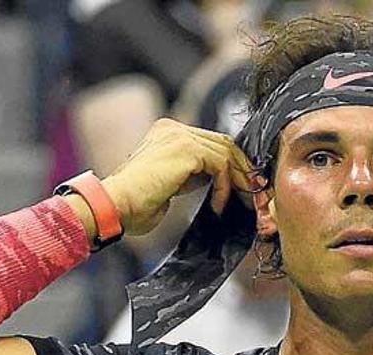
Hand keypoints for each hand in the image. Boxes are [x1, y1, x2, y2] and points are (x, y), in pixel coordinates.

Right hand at [101, 119, 252, 235]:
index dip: (235, 167)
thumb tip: (225, 178)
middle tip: (257, 197)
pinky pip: (221, 165)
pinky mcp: (185, 149)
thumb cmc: (138, 205)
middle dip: (244, 172)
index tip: (249, 190)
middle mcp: (174, 128)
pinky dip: (225, 187)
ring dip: (239, 182)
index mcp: (169, 133)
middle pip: (225, 143)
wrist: (115, 207)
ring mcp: (179, 135)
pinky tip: (218, 205)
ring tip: (243, 204)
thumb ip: (195, 173)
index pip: (214, 143)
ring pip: (227, 153)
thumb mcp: (174, 183)